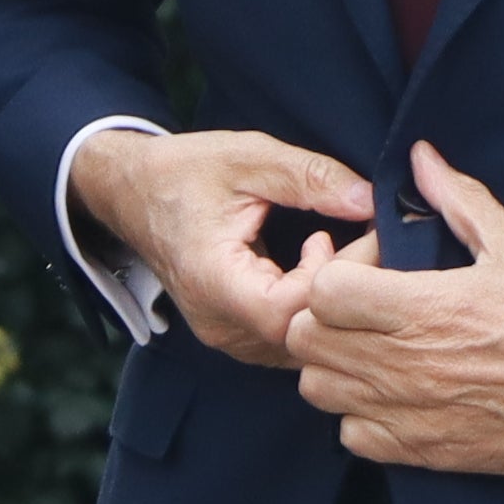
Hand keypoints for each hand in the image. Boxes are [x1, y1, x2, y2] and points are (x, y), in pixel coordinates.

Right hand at [71, 127, 372, 371]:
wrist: (132, 193)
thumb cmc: (183, 172)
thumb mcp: (248, 157)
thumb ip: (310, 177)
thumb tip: (371, 202)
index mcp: (212, 280)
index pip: (288, 311)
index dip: (329, 279)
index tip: (342, 235)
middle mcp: (218, 323)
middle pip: (302, 336)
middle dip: (343, 292)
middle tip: (367, 245)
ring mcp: (227, 337)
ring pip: (302, 346)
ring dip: (333, 306)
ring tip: (348, 256)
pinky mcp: (237, 336)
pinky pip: (290, 340)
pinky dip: (316, 312)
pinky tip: (324, 272)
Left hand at [284, 146, 503, 475]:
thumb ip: (458, 200)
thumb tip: (421, 157)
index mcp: (426, 307)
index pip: (323, 291)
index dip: (335, 277)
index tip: (365, 274)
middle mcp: (408, 363)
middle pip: (307, 341)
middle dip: (324, 320)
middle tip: (360, 313)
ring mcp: (413, 412)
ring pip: (320, 390)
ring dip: (336, 368)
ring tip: (372, 352)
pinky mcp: (427, 452)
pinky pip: (353, 438)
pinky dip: (361, 418)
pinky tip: (393, 396)